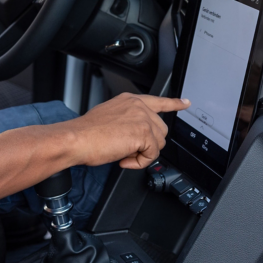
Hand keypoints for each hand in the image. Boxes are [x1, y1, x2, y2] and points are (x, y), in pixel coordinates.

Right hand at [67, 93, 189, 168]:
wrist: (77, 139)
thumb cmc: (86, 133)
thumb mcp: (109, 117)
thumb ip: (126, 120)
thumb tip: (132, 135)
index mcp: (129, 100)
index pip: (158, 100)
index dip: (174, 103)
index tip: (185, 102)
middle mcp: (138, 106)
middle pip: (160, 129)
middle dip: (148, 144)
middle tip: (127, 150)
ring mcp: (142, 118)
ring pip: (158, 143)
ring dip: (143, 154)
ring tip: (123, 154)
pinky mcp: (144, 133)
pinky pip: (152, 155)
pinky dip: (139, 162)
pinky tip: (124, 159)